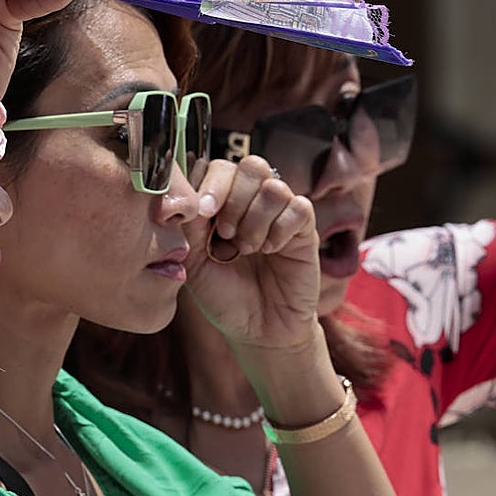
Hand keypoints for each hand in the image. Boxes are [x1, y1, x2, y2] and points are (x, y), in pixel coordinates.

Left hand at [182, 155, 320, 351]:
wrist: (257, 330)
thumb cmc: (224, 295)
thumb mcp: (195, 262)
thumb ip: (190, 226)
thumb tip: (191, 195)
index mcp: (223, 203)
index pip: (219, 167)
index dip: (211, 183)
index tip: (203, 212)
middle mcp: (253, 202)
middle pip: (250, 166)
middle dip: (234, 197)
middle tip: (225, 233)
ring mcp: (280, 213)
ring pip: (274, 186)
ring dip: (256, 219)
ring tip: (247, 249)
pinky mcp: (304, 230)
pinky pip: (299, 207)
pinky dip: (280, 229)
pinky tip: (271, 250)